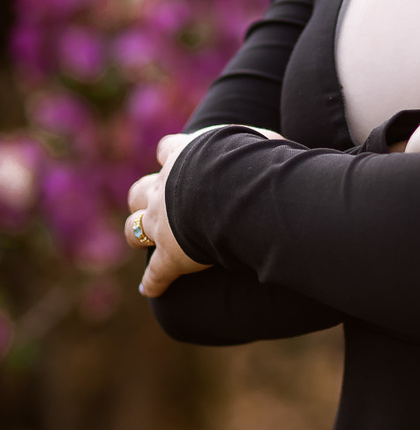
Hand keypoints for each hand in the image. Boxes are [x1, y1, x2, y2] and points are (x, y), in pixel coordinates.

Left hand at [126, 126, 281, 296]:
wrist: (239, 191)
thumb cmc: (255, 160)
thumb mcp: (260, 141)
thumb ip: (258, 142)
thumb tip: (275, 145)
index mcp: (183, 155)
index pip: (167, 148)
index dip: (171, 153)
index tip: (177, 157)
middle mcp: (164, 188)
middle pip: (139, 191)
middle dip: (143, 197)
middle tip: (155, 204)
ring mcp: (162, 223)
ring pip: (134, 229)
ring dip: (137, 235)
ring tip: (143, 242)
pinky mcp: (171, 257)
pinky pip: (156, 273)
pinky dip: (154, 281)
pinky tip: (152, 288)